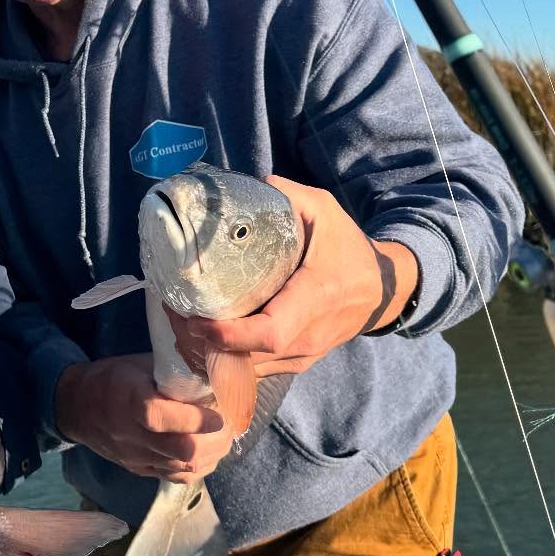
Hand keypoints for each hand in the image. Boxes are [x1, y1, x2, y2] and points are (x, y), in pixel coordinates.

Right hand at [54, 354, 229, 483]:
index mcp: (128, 400)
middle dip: (213, 441)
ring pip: (182, 468)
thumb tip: (214, 372)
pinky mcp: (139, 470)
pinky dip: (198, 467)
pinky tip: (209, 452)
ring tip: (224, 438)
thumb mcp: (141, 364)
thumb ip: (174, 372)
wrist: (78, 406)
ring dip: (210, 455)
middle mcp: (130, 434)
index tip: (218, 414)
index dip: (194, 419)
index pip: (160, 418)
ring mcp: (135, 457)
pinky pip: (175, 476)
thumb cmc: (114, 377)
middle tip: (230, 425)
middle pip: (178, 451)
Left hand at [167, 177, 417, 376]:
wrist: (383, 290)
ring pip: (247, 370)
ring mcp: (301, 357)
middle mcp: (306, 337)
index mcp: (313, 300)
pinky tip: (201, 336)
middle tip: (171, 313)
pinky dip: (224, 358)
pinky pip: (254, 371)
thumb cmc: (350, 249)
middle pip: (247, 357)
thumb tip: (250, 184)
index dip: (228, 334)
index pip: (268, 333)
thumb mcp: (326, 212)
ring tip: (178, 322)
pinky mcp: (295, 364)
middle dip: (202, 342)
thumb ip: (288, 196)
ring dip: (208, 353)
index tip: (194, 318)